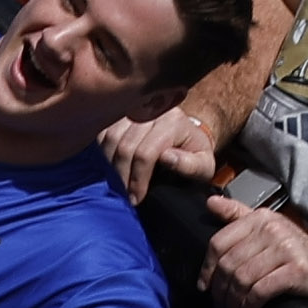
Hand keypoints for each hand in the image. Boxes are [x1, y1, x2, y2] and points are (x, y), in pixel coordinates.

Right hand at [100, 101, 224, 202]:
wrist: (186, 134)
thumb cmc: (195, 154)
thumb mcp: (204, 165)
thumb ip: (190, 165)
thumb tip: (167, 158)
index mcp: (174, 122)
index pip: (146, 153)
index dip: (138, 178)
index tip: (136, 198)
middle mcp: (152, 110)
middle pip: (125, 146)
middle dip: (122, 176)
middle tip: (126, 194)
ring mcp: (134, 109)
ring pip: (111, 139)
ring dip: (111, 165)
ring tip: (120, 181)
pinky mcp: (121, 112)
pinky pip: (103, 133)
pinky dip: (104, 152)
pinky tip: (114, 165)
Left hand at [198, 197, 307, 307]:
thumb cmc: (299, 254)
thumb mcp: (270, 229)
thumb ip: (239, 215)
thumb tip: (210, 202)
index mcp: (261, 218)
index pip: (219, 242)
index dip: (207, 268)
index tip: (205, 286)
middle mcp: (272, 229)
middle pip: (229, 264)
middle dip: (220, 290)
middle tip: (220, 305)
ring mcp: (286, 249)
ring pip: (242, 279)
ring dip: (232, 302)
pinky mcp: (297, 271)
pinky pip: (260, 291)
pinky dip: (248, 306)